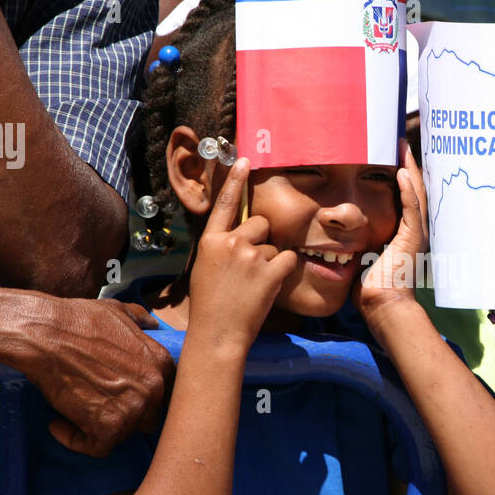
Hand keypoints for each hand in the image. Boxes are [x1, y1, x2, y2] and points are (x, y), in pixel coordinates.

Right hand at [23, 297, 174, 457]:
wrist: (45, 333)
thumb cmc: (77, 320)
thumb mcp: (118, 311)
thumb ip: (140, 321)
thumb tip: (153, 324)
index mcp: (160, 363)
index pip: (164, 394)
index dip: (141, 396)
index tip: (120, 395)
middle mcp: (154, 388)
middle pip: (146, 417)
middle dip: (124, 414)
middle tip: (96, 404)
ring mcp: (133, 408)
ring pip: (123, 433)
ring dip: (99, 427)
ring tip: (74, 410)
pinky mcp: (107, 426)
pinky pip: (97, 447)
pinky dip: (76, 441)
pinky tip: (59, 424)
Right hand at [187, 157, 298, 350]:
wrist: (218, 333)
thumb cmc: (211, 305)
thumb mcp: (206, 268)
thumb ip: (221, 247)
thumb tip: (238, 236)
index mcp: (210, 241)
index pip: (225, 204)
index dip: (235, 180)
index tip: (246, 160)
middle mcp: (231, 242)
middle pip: (260, 224)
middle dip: (262, 241)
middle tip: (251, 268)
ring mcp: (251, 256)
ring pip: (274, 246)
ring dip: (271, 263)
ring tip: (254, 285)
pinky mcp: (270, 271)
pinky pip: (288, 260)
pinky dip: (284, 272)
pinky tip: (269, 287)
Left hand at [356, 142, 427, 318]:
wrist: (381, 305)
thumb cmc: (368, 286)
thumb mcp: (362, 253)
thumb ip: (358, 238)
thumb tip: (339, 228)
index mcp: (403, 231)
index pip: (404, 194)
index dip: (400, 173)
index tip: (391, 152)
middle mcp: (413, 229)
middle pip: (414, 188)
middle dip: (408, 163)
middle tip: (400, 140)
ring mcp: (415, 233)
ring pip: (416, 193)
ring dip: (410, 169)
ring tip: (403, 147)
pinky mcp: (412, 238)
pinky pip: (412, 208)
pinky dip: (407, 189)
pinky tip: (402, 172)